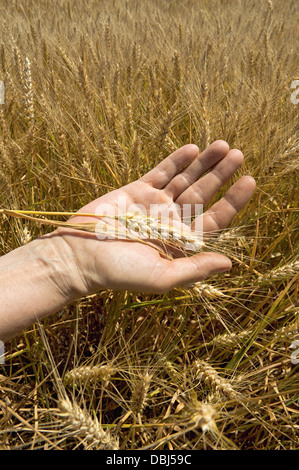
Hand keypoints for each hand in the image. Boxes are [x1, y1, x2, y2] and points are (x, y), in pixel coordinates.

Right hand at [53, 140, 255, 296]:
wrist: (80, 256)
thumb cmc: (121, 272)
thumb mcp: (163, 277)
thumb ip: (195, 269)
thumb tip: (229, 263)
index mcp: (181, 242)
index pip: (214, 218)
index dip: (233, 200)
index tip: (250, 180)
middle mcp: (171, 221)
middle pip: (203, 194)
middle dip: (221, 175)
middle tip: (239, 155)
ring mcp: (154, 204)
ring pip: (184, 179)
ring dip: (203, 163)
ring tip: (222, 145)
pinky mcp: (136, 190)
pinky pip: (160, 172)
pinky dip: (176, 160)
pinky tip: (192, 149)